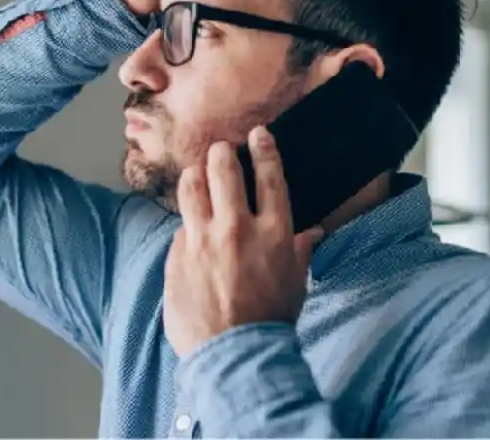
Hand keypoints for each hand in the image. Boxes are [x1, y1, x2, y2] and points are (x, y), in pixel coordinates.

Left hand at [163, 126, 323, 358]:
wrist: (234, 354)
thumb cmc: (271, 319)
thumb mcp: (297, 282)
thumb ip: (300, 251)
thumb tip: (312, 233)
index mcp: (274, 232)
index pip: (269, 175)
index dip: (263, 148)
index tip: (258, 134)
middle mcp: (236, 228)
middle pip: (222, 168)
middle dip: (221, 152)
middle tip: (220, 151)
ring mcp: (202, 240)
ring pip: (190, 186)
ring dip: (195, 175)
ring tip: (197, 176)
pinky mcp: (177, 255)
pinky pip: (180, 226)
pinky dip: (187, 224)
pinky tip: (191, 231)